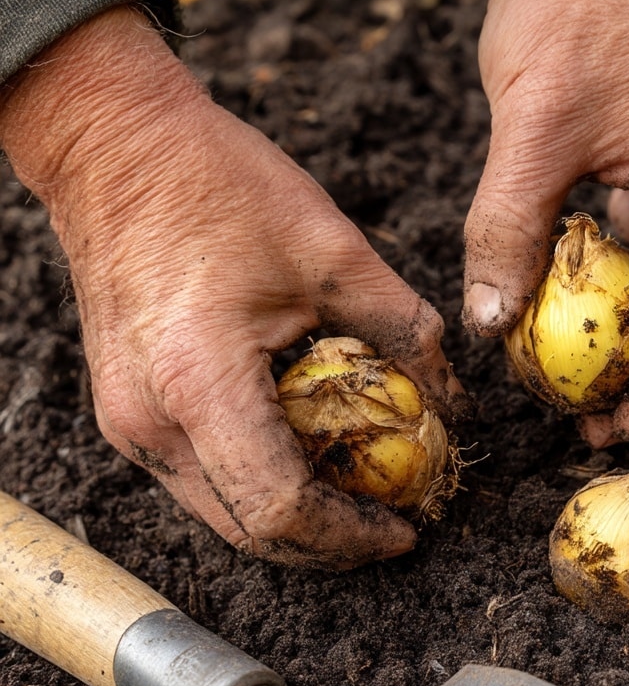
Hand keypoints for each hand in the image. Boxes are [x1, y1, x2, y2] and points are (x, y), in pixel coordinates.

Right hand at [0, 7, 467, 567]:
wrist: (116, 144)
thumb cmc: (218, 184)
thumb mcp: (335, 251)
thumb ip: (405, 330)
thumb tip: (453, 396)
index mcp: (203, 384)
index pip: (283, 508)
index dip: (352, 535)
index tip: (406, 529)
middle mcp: (151, 422)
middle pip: (249, 531)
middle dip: (329, 541)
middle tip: (391, 522)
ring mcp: (128, 421)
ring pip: (221, 512)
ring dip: (294, 517)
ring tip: (358, 496)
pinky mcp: (126, 409)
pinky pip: (199, 476)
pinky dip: (258, 483)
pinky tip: (307, 457)